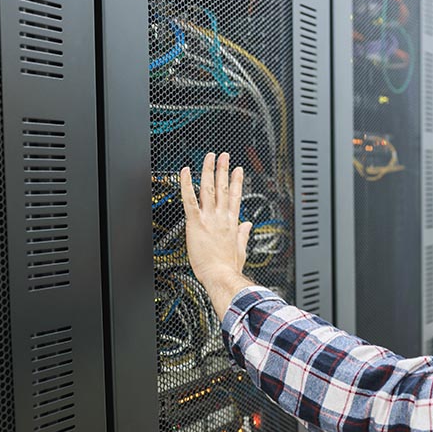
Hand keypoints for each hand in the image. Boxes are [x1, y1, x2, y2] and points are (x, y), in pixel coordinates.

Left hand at [181, 152, 255, 318]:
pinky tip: (185, 172)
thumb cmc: (229, 267)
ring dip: (209, 170)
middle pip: (223, 188)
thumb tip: (247, 226)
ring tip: (210, 157)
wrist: (221, 276)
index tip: (239, 170)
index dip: (237, 181)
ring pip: (209, 189)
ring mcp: (209, 218)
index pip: (235, 197)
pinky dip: (187, 184)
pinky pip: (189, 200)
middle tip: (224, 156)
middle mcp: (222, 217)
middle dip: (224, 169)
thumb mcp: (241, 249)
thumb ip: (243, 234)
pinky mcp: (196, 223)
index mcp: (232, 223)